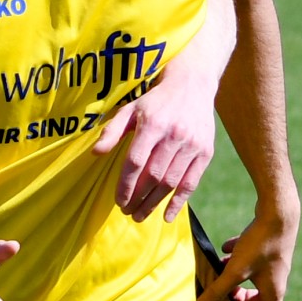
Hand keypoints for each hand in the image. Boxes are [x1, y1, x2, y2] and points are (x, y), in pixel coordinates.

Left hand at [92, 68, 215, 223]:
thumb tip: (96, 152)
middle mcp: (174, 135)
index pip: (136, 162)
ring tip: (140, 215)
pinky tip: (166, 215)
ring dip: (154, 203)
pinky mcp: (205, 152)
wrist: (192, 85)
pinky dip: (179, 202)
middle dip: (138, 198)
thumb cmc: (155, 101)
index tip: (119, 201)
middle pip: (153, 176)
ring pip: (171, 182)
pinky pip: (191, 182)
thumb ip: (113, 131)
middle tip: (127, 212)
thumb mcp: (131, 109)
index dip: (126, 185)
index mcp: (153, 125)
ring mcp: (192, 145)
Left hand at [196, 206, 299, 300]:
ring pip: (256, 276)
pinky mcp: (271, 246)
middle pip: (262, 297)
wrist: (279, 213)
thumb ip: (217, 290)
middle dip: (242, 297)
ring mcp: (275, 261)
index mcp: (274, 290)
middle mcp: (278, 278)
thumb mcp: (234, 271)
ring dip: (238, 276)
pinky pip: (255, 257)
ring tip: (221, 269)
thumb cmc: (259, 246)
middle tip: (228, 293)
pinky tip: (226, 246)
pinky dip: (240, 256)